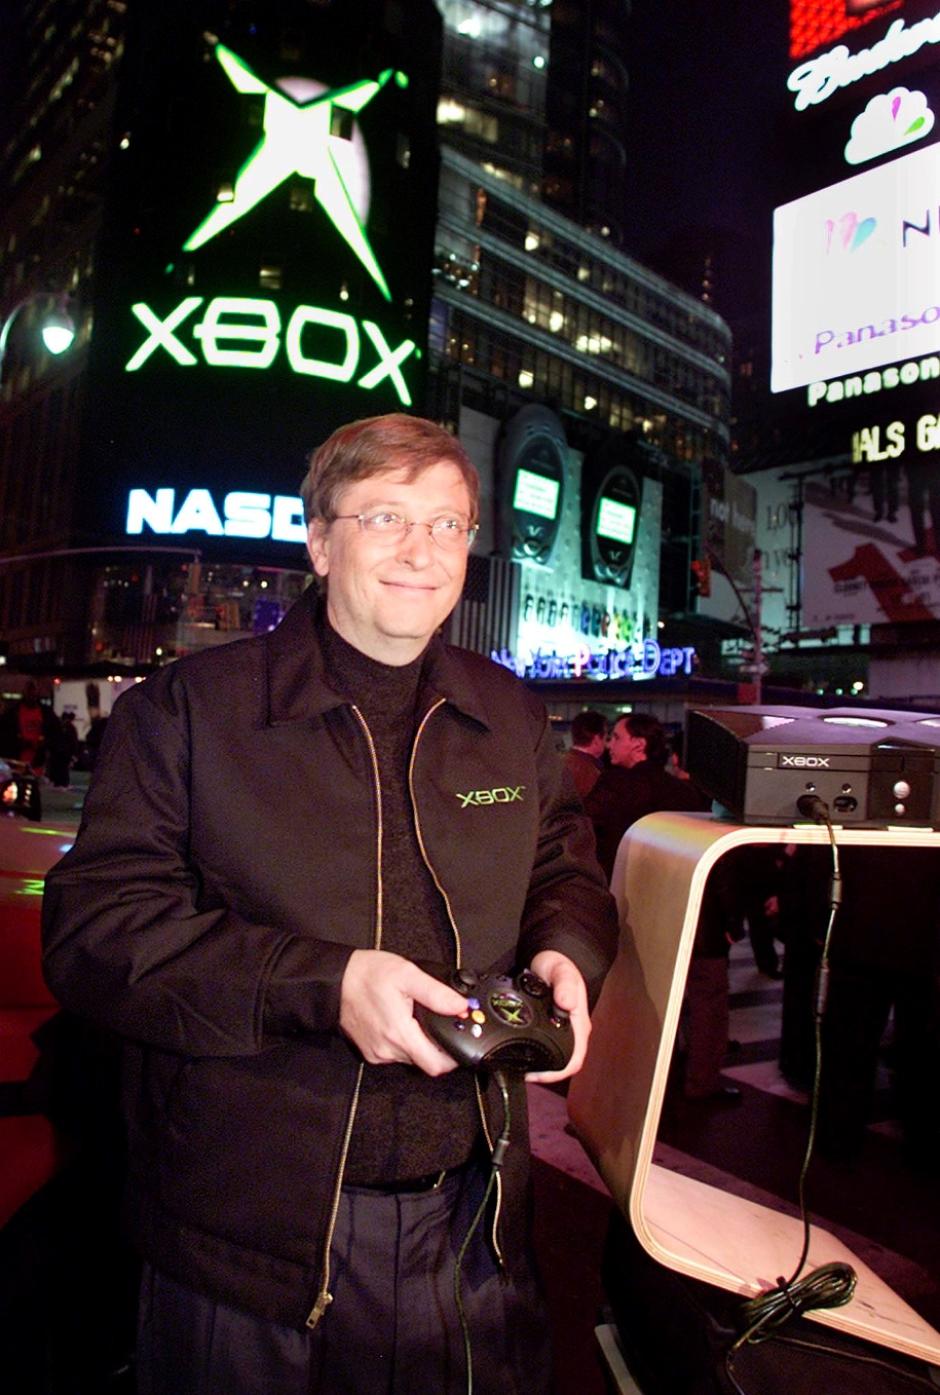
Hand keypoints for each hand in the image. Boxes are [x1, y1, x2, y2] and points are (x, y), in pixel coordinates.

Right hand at [339, 950, 467, 1076]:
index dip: (453, 1056)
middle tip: (440, 1024)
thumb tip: (461, 1007)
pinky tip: (401, 1022)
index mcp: (400, 1033)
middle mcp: (388, 1049)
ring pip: (411, 1058)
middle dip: (438, 1047)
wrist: (335, 981)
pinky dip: (404, 1042)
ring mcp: (378, 1053)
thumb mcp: (408, 974)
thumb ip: (437, 994)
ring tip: (417, 1018)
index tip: (459, 1040)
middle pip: (425, 1063)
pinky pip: (395, 1054)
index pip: (436, 1065)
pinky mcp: (370, 1052)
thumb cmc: (367, 975)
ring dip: (420, 1043)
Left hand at [525, 950, 589, 1084]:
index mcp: (579, 1025)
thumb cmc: (560, 966)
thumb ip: (564, 985)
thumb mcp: (562, 971)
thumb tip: (567, 1003)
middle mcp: (572, 1032)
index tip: (537, 1074)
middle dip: (544, 1073)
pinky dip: (532, 1054)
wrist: (550, 959)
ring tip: (516, 1066)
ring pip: (552, 1058)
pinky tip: (516, 1052)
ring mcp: (560, 1031)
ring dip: (537, 1066)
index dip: (558, 1072)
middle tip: (520, 1072)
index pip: (574, 1059)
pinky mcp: (549, 1028)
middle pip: (562, 1063)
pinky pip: (543, 1047)